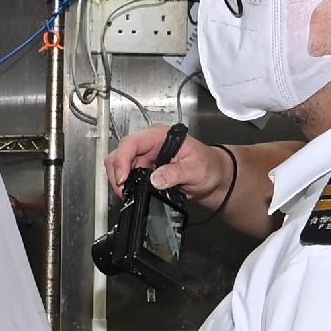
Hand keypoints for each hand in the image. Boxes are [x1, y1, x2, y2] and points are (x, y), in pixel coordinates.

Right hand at [106, 125, 232, 209]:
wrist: (213, 177)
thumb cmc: (209, 166)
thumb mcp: (197, 168)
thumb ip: (177, 173)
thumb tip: (155, 179)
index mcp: (160, 136)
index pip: (132, 142)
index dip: (123, 160)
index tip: (123, 179)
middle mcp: (149, 145)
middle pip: (120, 154)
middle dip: (117, 173)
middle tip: (123, 191)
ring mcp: (145, 158)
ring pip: (119, 165)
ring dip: (119, 181)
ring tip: (127, 195)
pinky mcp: (144, 171)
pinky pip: (127, 176)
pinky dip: (125, 186)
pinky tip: (132, 194)